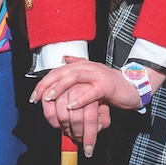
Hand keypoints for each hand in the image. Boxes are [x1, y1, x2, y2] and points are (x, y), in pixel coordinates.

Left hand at [28, 56, 146, 156]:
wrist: (132, 86)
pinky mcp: (107, 86)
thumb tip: (63, 59)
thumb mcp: (90, 75)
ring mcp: (98, 75)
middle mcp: (88, 67)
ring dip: (60, 88)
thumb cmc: (109, 84)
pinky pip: (92, 91)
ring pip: (74, 77)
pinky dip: (81, 98)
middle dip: (47, 85)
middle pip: (62, 72)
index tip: (33, 97)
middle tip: (37, 99)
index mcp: (81, 66)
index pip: (57, 72)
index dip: (43, 83)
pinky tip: (72, 106)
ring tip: (49, 99)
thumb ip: (77, 65)